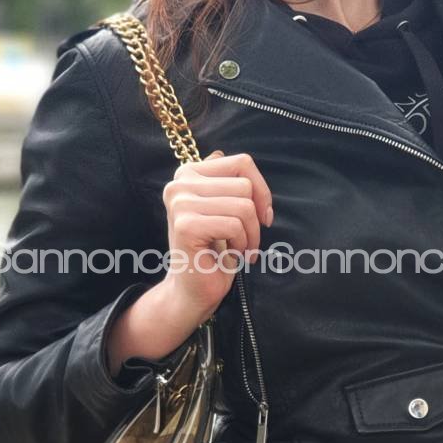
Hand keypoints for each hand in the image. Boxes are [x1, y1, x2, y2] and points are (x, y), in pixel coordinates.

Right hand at [161, 148, 274, 322]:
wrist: (194, 290)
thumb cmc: (212, 250)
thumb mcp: (219, 210)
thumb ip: (219, 181)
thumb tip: (219, 153)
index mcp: (188, 173)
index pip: (242, 162)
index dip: (261, 189)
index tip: (263, 215)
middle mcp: (179, 183)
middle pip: (245, 185)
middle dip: (256, 217)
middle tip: (248, 240)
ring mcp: (180, 203)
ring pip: (243, 206)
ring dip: (251, 234)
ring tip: (240, 248)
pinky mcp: (185, 225)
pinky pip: (234, 225)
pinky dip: (242, 244)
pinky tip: (232, 255)